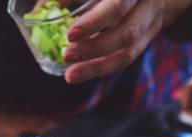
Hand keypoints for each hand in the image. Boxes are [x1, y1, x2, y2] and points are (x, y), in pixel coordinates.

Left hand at [64, 0, 190, 83]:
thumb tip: (41, 7)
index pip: (117, 6)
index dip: (95, 22)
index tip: (71, 35)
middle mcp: (147, 6)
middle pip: (127, 33)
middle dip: (95, 48)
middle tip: (67, 56)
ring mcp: (150, 26)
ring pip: (127, 53)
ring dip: (96, 67)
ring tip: (71, 74)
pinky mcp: (145, 41)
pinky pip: (124, 60)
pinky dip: (101, 67)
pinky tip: (81, 72)